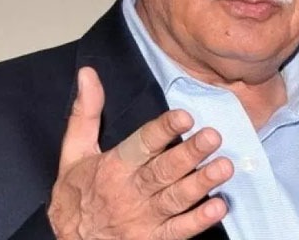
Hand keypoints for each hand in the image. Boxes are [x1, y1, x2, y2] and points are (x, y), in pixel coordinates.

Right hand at [47, 67, 233, 239]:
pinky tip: (218, 207)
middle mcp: (130, 191)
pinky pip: (178, 231)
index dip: (163, 129)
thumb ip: (85, 114)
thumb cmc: (75, 196)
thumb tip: (87, 74)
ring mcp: (143, 218)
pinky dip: (198, 221)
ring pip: (176, 199)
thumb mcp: (74, 153)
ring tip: (224, 167)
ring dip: (201, 183)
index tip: (184, 116)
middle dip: (189, 153)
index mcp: (113, 166)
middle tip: (213, 137)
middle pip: (163, 170)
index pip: (141, 144)